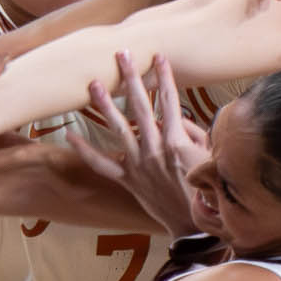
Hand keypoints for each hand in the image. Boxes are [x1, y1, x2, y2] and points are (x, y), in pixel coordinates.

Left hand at [66, 52, 209, 237]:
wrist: (196, 225)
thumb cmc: (208, 191)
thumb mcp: (210, 157)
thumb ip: (193, 133)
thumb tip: (178, 119)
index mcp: (177, 141)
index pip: (169, 101)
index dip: (164, 76)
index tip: (158, 56)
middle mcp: (154, 148)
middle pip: (140, 106)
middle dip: (131, 78)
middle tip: (122, 55)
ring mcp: (138, 164)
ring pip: (118, 128)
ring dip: (105, 104)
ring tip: (94, 83)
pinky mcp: (128, 180)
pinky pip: (102, 164)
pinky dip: (86, 151)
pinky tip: (70, 135)